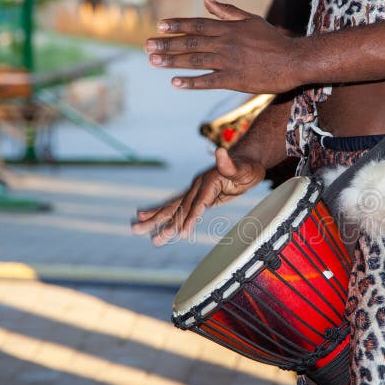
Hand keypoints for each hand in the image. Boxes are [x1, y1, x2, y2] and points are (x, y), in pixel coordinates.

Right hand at [131, 147, 264, 245]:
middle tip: (139, 231)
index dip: (189, 218)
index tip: (182, 233)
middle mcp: (197, 185)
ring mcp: (194, 190)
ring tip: (137, 230)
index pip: (197, 203)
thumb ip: (229, 164)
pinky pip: (177, 207)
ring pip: (173, 208)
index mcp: (207, 181)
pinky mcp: (196, 195)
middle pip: (177, 206)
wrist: (246, 160)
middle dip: (160, 221)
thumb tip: (221, 151)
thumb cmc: (246, 166)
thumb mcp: (242, 167)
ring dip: (156, 220)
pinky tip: (147, 218)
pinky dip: (163, 213)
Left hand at [145, 0, 302, 92]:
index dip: (177, 25)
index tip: (159, 26)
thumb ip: (227, 11)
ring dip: (173, 61)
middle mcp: (225, 43)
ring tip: (154, 61)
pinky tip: (175, 82)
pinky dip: (191, 82)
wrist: (293, 61)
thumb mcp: (251, 20)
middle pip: (191, 42)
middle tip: (147, 46)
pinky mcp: (235, 80)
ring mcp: (229, 62)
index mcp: (228, 28)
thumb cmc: (274, 40)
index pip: (197, 24)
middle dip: (167, 44)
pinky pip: (208, 81)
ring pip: (195, 61)